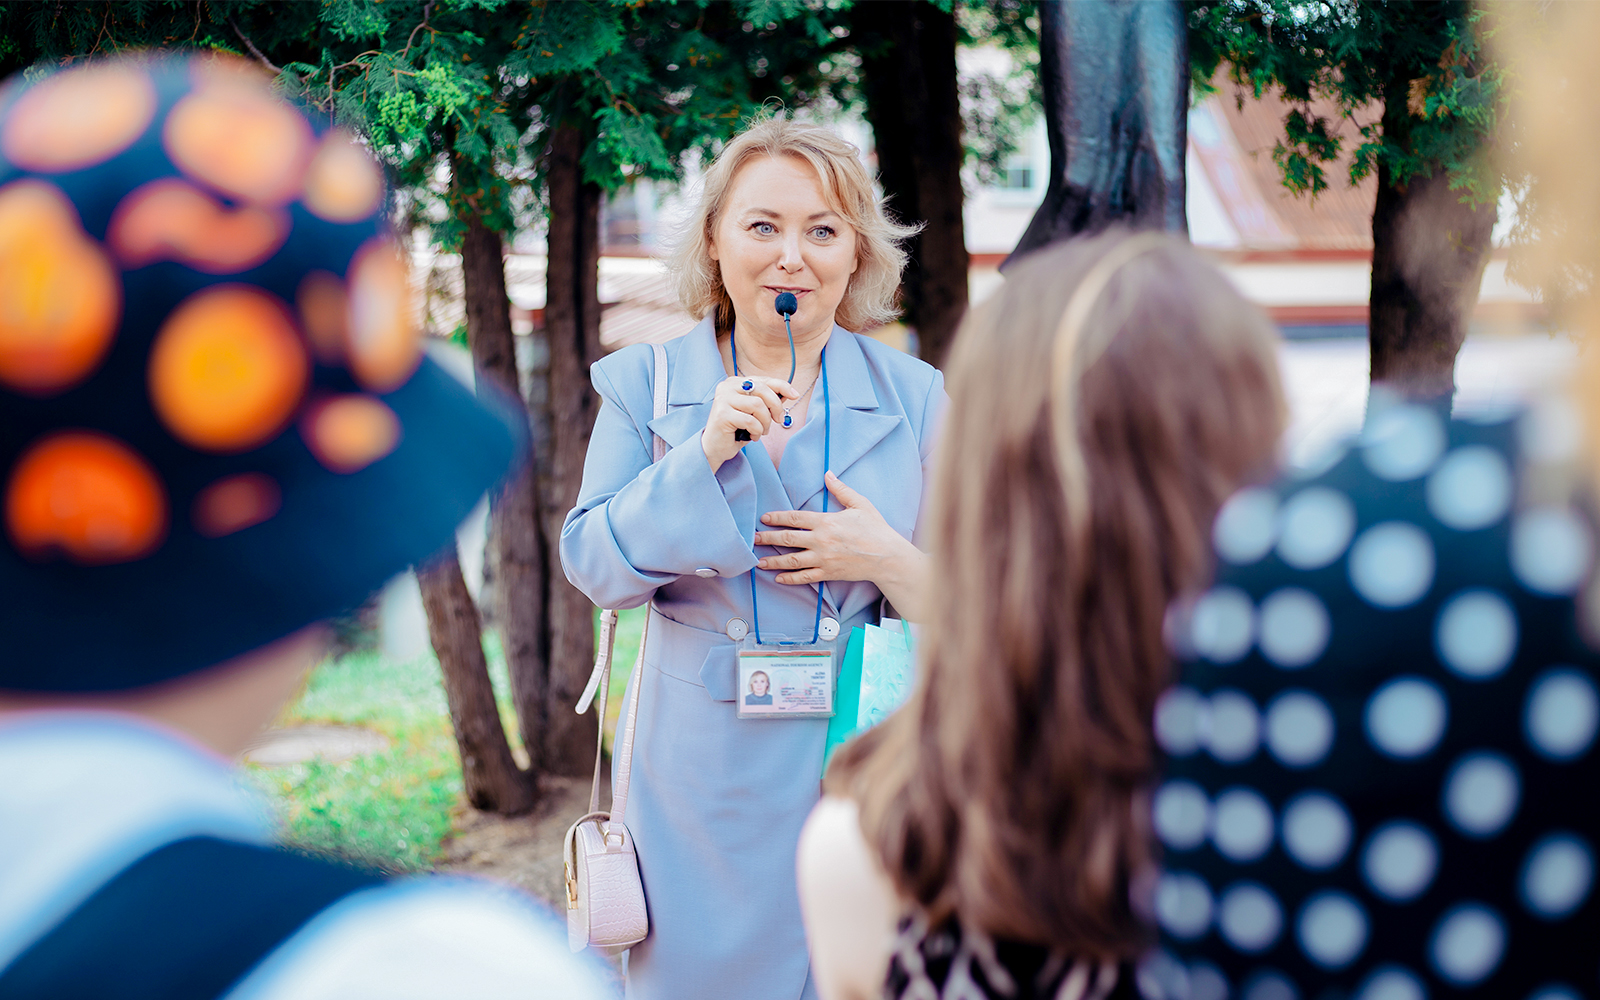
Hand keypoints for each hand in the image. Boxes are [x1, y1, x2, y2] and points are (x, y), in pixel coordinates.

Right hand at [702, 375, 795, 470]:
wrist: (716, 447)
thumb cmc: (737, 429)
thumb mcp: (755, 412)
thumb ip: (767, 401)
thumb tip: (788, 393)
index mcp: (735, 382)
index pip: (763, 380)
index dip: (782, 386)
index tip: (794, 395)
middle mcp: (727, 386)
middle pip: (762, 390)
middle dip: (776, 407)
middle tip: (778, 420)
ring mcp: (723, 399)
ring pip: (758, 405)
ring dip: (765, 422)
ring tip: (762, 431)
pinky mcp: (722, 414)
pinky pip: (750, 421)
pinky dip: (757, 431)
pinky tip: (753, 436)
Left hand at [753, 472, 928, 619]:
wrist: (887, 557)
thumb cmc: (875, 529)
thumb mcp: (860, 504)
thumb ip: (841, 489)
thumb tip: (828, 473)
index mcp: (826, 521)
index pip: (795, 518)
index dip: (777, 518)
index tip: (764, 518)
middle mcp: (821, 541)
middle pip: (787, 539)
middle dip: (768, 538)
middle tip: (753, 538)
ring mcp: (823, 559)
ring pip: (791, 560)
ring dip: (773, 560)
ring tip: (759, 561)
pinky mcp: (828, 573)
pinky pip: (804, 577)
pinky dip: (790, 578)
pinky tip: (779, 578)